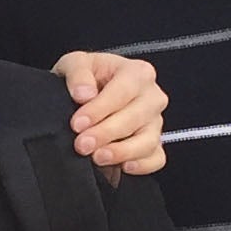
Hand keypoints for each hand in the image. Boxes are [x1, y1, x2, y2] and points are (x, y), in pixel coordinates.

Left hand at [55, 50, 167, 175]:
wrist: (86, 95)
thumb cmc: (86, 78)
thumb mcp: (74, 63)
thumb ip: (77, 73)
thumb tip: (84, 94)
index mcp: (137, 73)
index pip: (123, 91)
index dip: (100, 109)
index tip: (77, 123)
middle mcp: (151, 97)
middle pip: (136, 118)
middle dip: (106, 133)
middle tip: (82, 144)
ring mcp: (155, 122)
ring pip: (148, 140)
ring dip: (122, 152)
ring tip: (98, 157)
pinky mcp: (154, 144)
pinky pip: (157, 158)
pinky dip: (143, 165)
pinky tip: (124, 167)